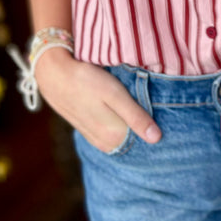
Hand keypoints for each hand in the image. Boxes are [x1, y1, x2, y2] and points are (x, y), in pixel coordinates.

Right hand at [34, 48, 161, 151]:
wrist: (54, 76)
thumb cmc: (87, 81)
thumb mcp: (114, 94)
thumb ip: (135, 117)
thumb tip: (156, 139)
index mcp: (114, 137)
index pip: (145, 142)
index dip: (156, 129)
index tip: (167, 117)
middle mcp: (105, 144)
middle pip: (135, 140)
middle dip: (146, 128)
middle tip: (159, 110)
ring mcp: (96, 139)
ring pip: (123, 137)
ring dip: (133, 126)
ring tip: (141, 108)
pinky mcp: (90, 131)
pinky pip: (112, 133)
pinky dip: (121, 125)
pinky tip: (123, 112)